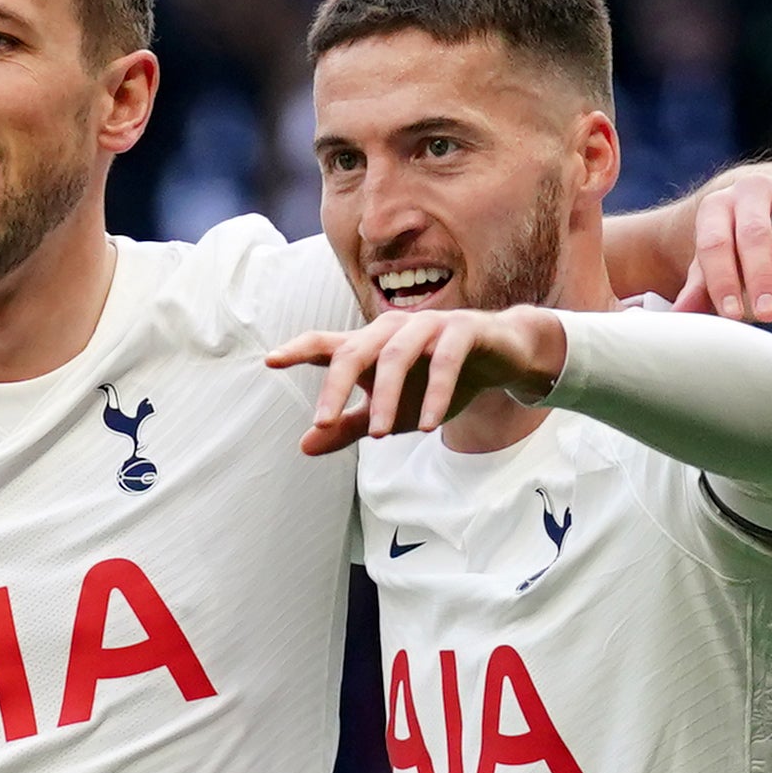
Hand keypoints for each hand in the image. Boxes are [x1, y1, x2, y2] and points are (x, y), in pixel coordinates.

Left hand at [266, 306, 568, 455]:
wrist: (501, 358)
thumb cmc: (434, 381)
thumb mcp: (390, 411)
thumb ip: (348, 426)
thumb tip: (304, 446)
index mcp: (370, 344)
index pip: (326, 343)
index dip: (297, 349)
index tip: (269, 361)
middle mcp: (393, 329)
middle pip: (354, 351)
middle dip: (335, 388)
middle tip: (322, 423)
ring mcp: (429, 326)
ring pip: (396, 355)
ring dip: (386, 397)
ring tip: (378, 434)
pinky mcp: (465, 331)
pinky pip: (446, 360)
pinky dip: (435, 393)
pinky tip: (428, 426)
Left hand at [656, 162, 771, 322]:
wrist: (763, 201)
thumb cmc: (734, 243)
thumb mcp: (713, 261)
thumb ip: (699, 286)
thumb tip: (680, 316)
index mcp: (715, 206)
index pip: (715, 244)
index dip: (723, 280)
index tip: (732, 314)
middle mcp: (749, 190)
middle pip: (754, 235)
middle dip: (761, 277)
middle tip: (767, 313)